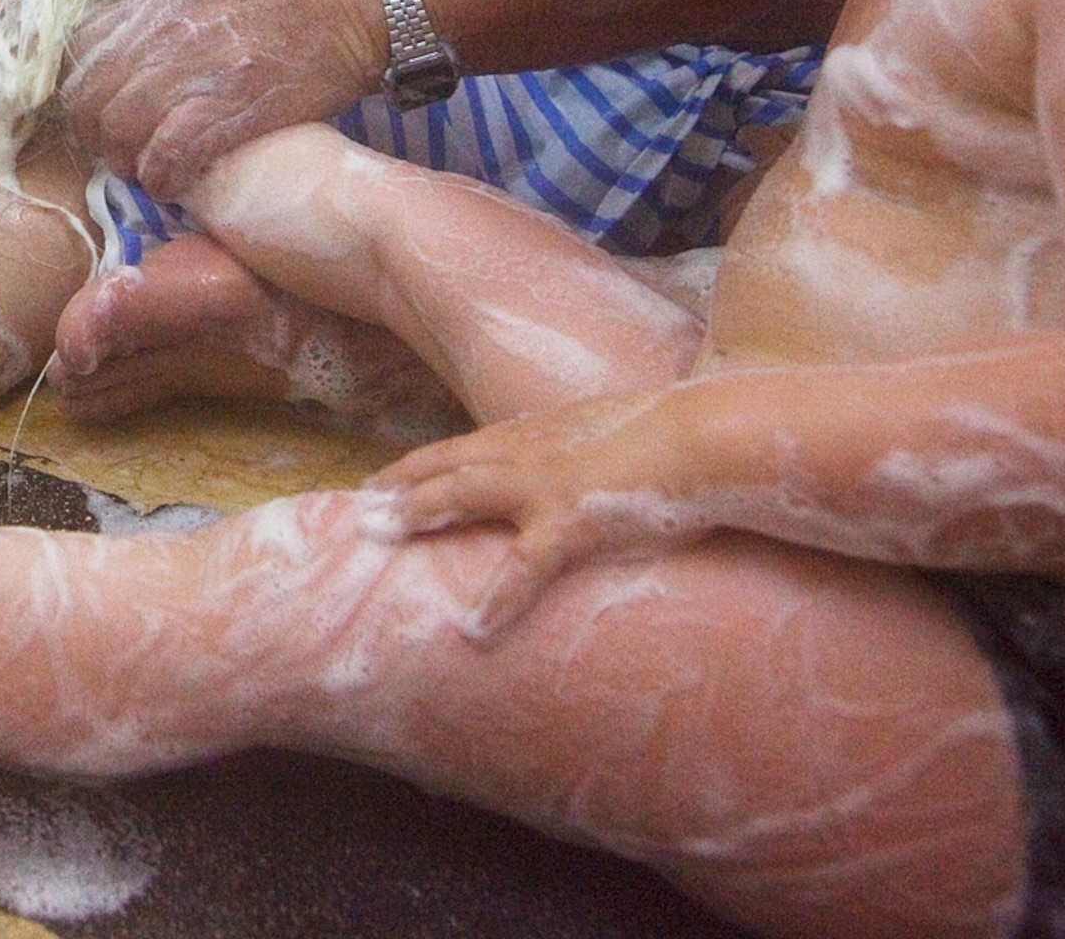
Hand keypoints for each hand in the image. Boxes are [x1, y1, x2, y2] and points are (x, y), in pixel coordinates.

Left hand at [61, 0, 382, 196]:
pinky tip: (173, 184)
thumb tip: (113, 49)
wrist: (351, 8)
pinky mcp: (233, 107)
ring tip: (145, 172)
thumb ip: (157, 11)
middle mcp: (168, 28)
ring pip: (122, 128)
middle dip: (95, 135)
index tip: (98, 110)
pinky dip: (163, 177)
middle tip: (118, 151)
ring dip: (126, 162)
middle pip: (91, 95)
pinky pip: (170, 154)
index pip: (79, 47)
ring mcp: (199, 68)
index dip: (81, 88)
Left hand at [362, 396, 695, 638]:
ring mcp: (545, 484)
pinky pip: (525, 565)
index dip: (419, 466)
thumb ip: (576, 457)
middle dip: (398, 485)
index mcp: (537, 435)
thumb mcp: (606, 441)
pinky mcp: (572, 521)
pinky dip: (498, 597)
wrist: (706, 438)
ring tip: (376, 534)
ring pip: (462, 492)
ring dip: (417, 511)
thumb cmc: (670, 440)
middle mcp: (530, 451)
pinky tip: (474, 628)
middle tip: (358, 509)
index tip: (381, 482)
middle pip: (446, 464)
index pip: (462, 449)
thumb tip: (566, 482)